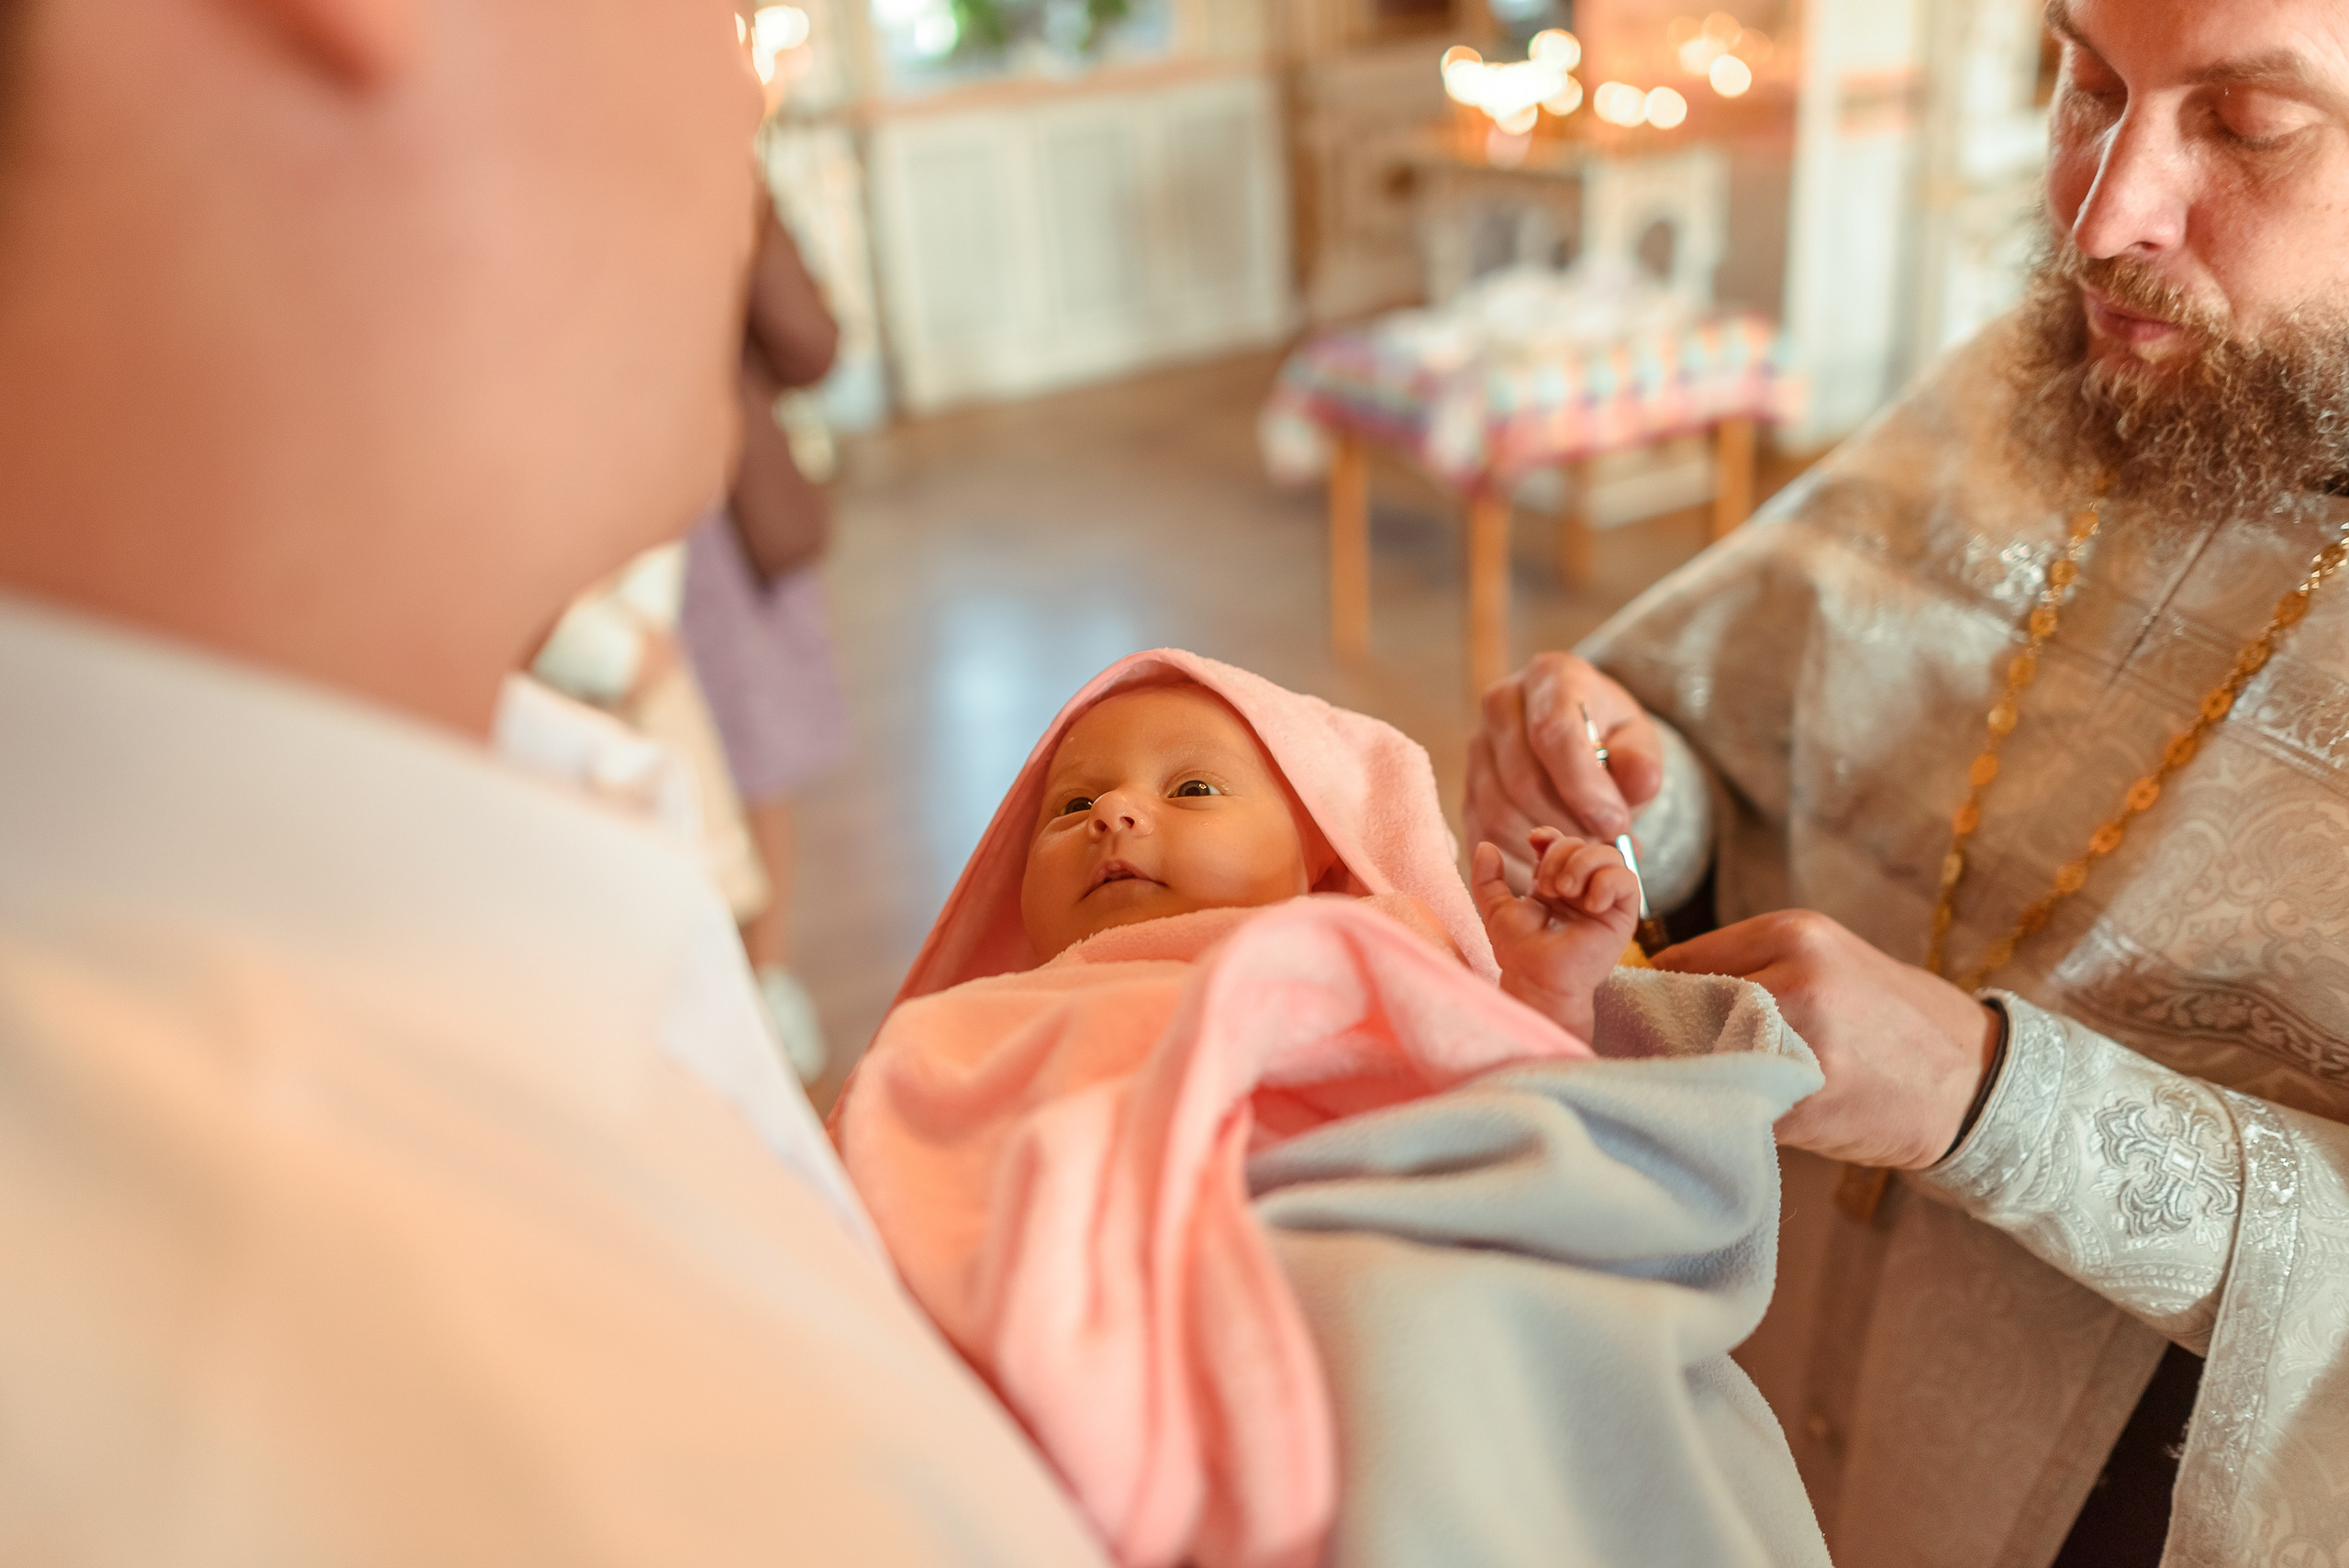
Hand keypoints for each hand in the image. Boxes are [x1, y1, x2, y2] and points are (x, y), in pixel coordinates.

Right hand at [1465, 653, 1663, 888]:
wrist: (1578, 741)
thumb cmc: (1609, 739)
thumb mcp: (1638, 743)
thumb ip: (1642, 762)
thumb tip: (1640, 782)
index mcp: (1549, 678)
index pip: (1554, 732)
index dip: (1585, 786)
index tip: (1615, 823)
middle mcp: (1501, 704)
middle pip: (1523, 781)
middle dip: (1569, 823)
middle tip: (1605, 842)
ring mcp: (1476, 747)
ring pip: (1500, 813)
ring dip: (1547, 845)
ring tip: (1583, 846)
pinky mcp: (1465, 788)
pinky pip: (1484, 836)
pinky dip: (1521, 859)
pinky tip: (1554, 858)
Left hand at [1471, 830, 1641, 1043]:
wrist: (1535, 978)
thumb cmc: (1518, 950)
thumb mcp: (1496, 907)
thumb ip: (1487, 877)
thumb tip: (1485, 846)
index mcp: (1556, 882)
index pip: (1563, 843)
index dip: (1552, 836)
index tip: (1535, 841)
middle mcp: (1582, 887)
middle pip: (1583, 844)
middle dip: (1560, 856)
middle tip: (1546, 888)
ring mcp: (1603, 900)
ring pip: (1609, 855)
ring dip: (1583, 865)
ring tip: (1565, 891)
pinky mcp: (1622, 915)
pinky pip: (1628, 881)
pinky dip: (1607, 883)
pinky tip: (1589, 903)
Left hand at [1652, 911, 2000, 1169]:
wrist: (1976, 1082)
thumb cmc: (1889, 1021)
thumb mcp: (1826, 963)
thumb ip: (1748, 966)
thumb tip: (1651, 993)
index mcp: (1795, 934)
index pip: (1676, 961)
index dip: (1650, 998)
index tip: (1639, 1024)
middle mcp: (1795, 979)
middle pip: (1677, 1010)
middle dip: (1662, 1041)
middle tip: (1658, 1065)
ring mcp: (1802, 1042)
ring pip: (1699, 1060)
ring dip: (1691, 1080)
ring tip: (1703, 1090)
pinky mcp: (1807, 1103)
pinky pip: (1735, 1107)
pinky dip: (1729, 1116)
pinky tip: (1746, 1117)